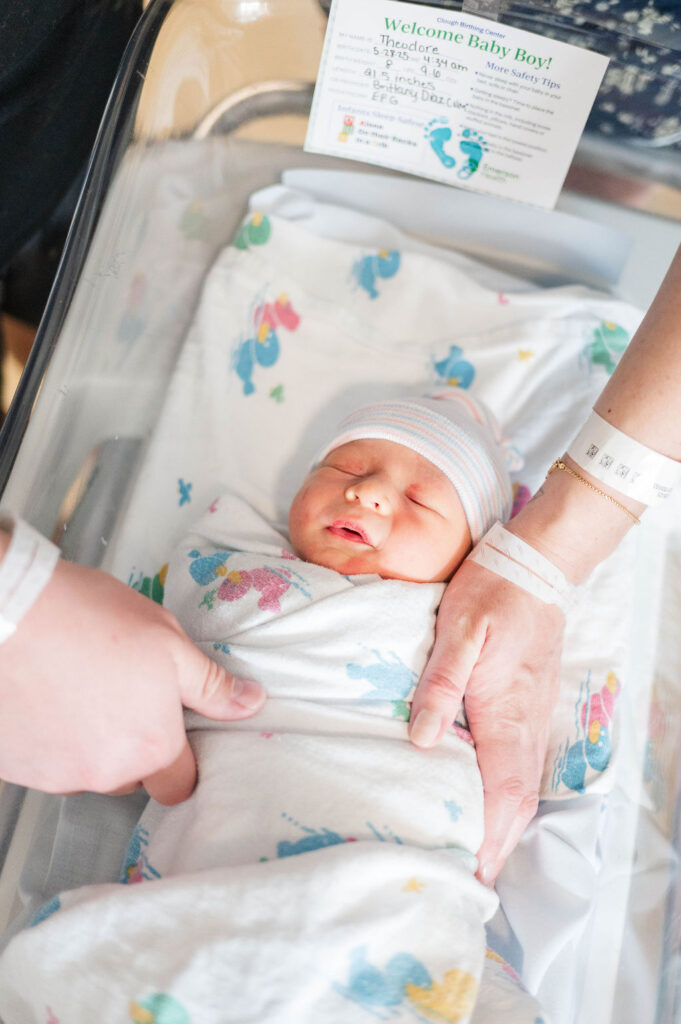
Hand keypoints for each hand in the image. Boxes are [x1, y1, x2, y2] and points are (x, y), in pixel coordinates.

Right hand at [0, 556, 264, 804]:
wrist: (7, 611)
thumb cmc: (85, 618)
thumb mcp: (168, 641)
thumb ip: (210, 684)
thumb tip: (249, 704)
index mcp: (151, 746)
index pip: (180, 783)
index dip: (181, 755)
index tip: (170, 725)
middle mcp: (103, 773)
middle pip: (132, 775)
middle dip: (133, 742)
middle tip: (121, 690)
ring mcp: (54, 775)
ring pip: (85, 769)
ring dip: (88, 740)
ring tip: (79, 684)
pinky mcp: (15, 767)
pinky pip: (44, 761)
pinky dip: (49, 739)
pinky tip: (47, 694)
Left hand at [409, 559, 563, 883]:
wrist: (534, 564)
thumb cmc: (493, 593)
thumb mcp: (457, 630)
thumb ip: (440, 685)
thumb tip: (421, 738)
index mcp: (506, 712)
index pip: (504, 792)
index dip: (489, 837)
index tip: (471, 872)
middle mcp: (525, 722)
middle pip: (517, 800)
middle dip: (495, 843)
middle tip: (465, 874)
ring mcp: (532, 713)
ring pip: (521, 783)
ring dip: (500, 820)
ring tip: (468, 846)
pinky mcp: (528, 702)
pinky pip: (519, 760)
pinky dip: (504, 790)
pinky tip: (480, 793)